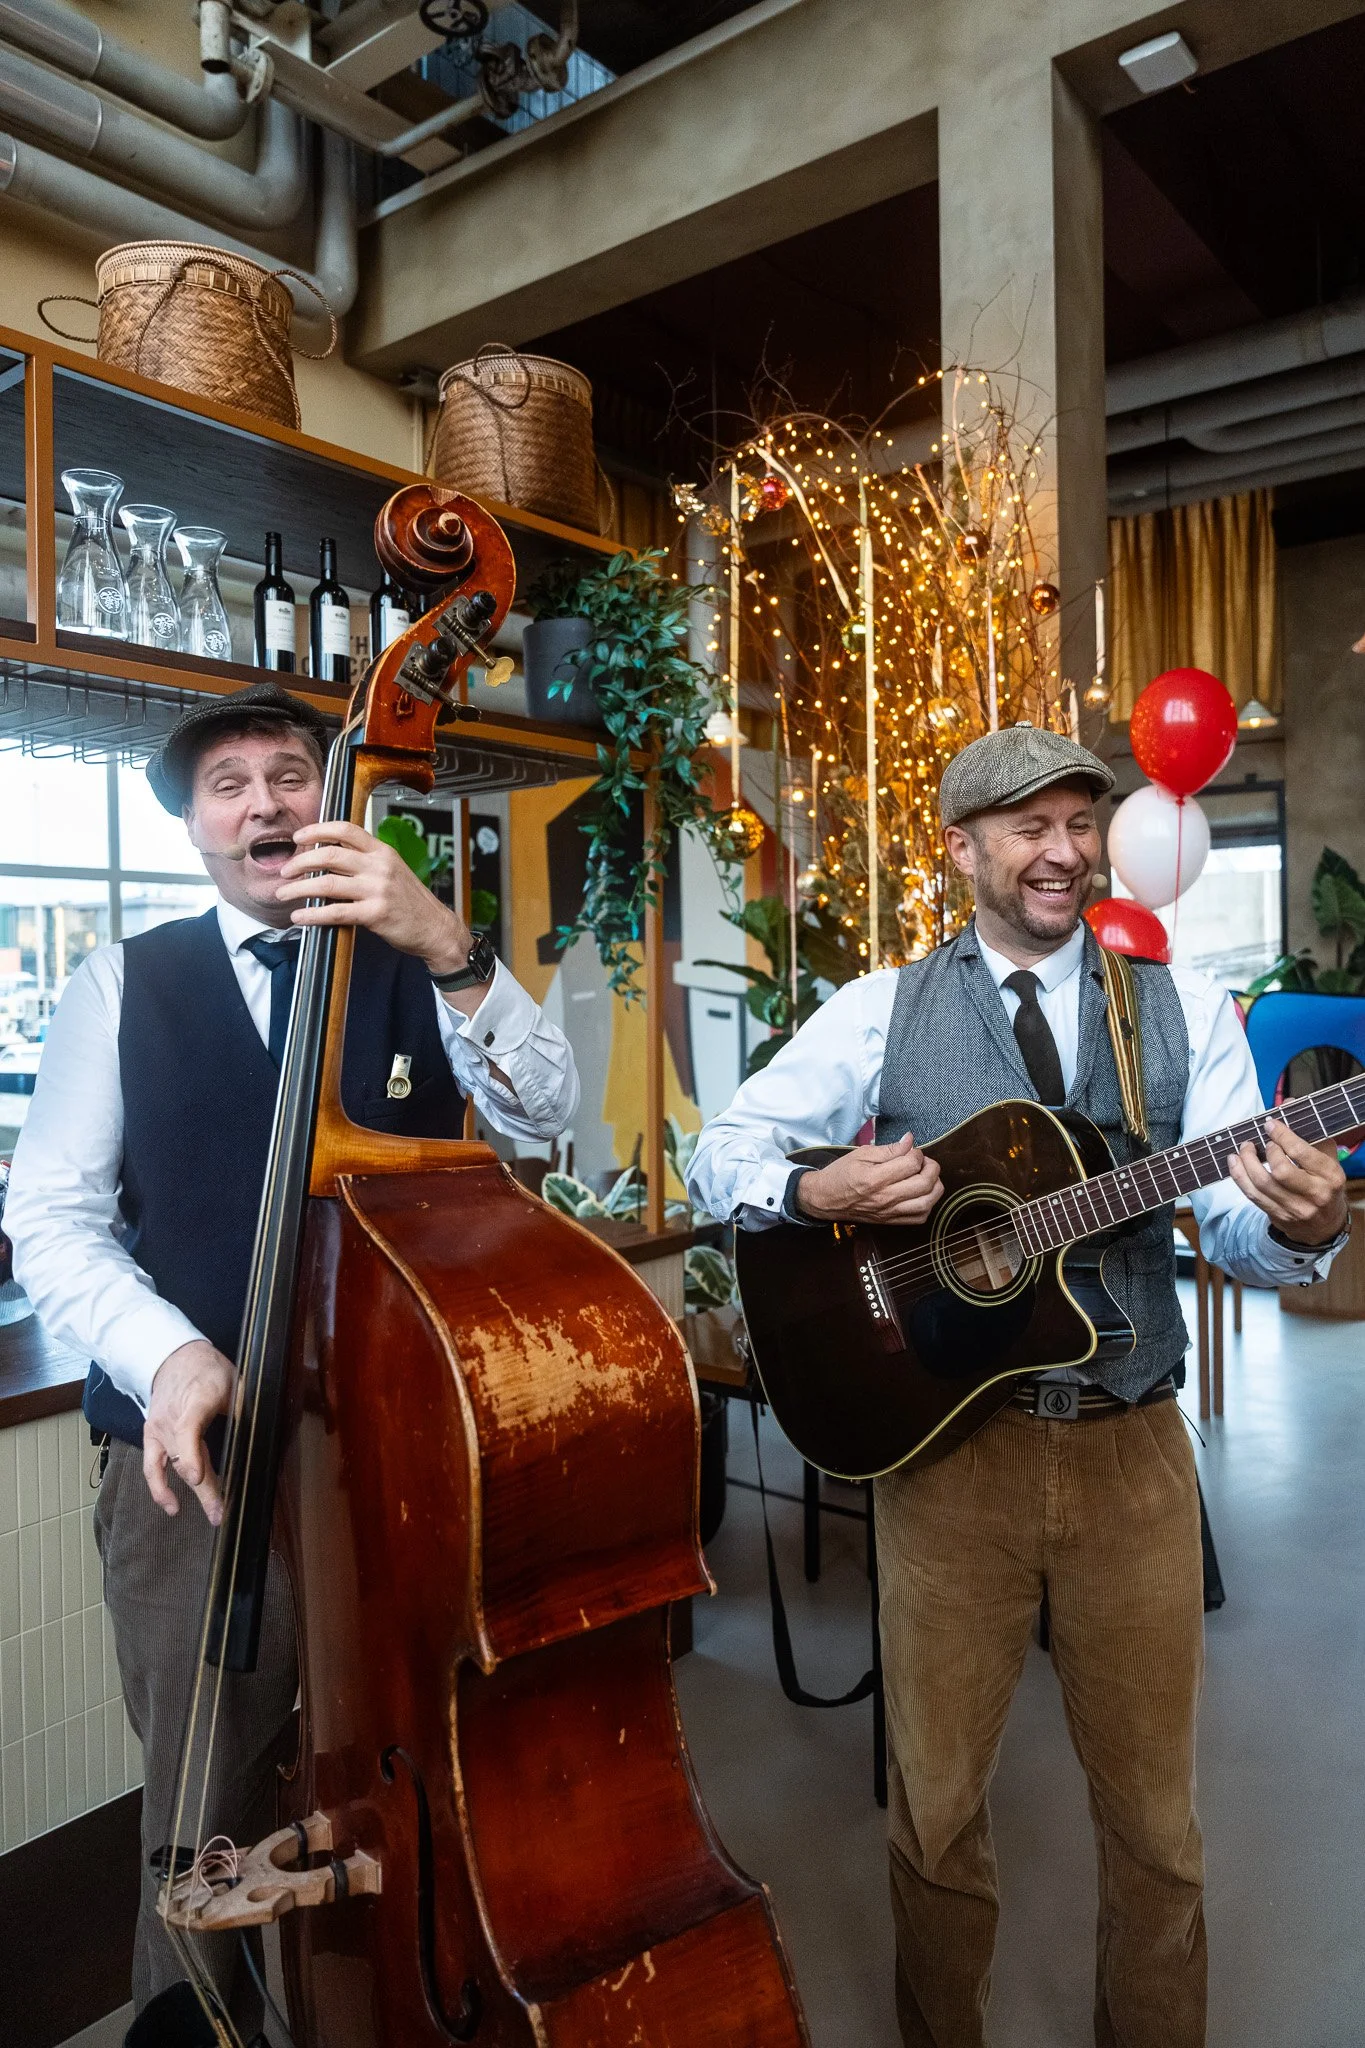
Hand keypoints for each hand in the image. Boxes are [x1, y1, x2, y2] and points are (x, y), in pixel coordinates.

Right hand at [143, 1340, 235, 1523]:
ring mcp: (158, 1429)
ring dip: (189, 1493)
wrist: (174, 1357)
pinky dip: (159, 1488)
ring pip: (171, 1466)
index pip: (188, 1431)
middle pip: (184, 1457)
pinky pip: (150, 1467)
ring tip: (212, 1513)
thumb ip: (244, 1409)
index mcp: (194, 1402)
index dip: (191, 1456)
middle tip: (221, 1513)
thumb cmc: (208, 1370)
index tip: (197, 1477)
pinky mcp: (151, 1436)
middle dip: (205, 1488)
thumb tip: (261, 1434)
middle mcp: (171, 1419)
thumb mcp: (234, 1382)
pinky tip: (172, 1507)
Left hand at [277, 821, 474, 978]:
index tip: (298, 838)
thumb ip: (365, 860)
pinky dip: (312, 915)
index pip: (345, 829)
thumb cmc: (410, 901)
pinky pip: (335, 912)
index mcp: (382, 851)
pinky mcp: (375, 915)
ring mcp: (377, 890)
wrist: (434, 928)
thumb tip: (327, 857)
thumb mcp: (392, 870)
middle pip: (330, 855)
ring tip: (283, 894)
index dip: (316, 830)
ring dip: (299, 888)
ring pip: (327, 884)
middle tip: (285, 871)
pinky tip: (299, 917)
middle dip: (300, 862)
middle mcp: (379, 867)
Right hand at [796, 1134, 942, 1225]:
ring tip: (926, 1176)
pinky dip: (928, 1204)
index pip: (911, 1164)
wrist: (825, 1199)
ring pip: (927, 1203)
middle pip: (925, 1184)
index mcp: (875, 1178)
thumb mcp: (861, 1154)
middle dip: (931, 1167)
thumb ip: (889, 1149)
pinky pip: (919, 1217)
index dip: (917, 1152)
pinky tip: (922, 1193)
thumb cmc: (841, 1174)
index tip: (911, 1150)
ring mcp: (889, 1212)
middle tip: (923, 1161)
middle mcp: (885, 1198)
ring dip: (935, 1187)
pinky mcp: (891, 1221)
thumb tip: (910, 1141)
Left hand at [1227, 1114, 1349, 1245]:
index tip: (1269, 1124)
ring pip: (1263, 1185)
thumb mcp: (1326, 1156)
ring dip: (1246, 1163)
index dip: (1282, 1136)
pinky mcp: (1279, 1216)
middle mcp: (1315, 1194)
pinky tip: (1235, 1163)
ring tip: (1243, 1149)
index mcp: (1330, 1175)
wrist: (1326, 1224)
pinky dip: (1239, 1177)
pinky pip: (1253, 1196)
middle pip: (1281, 1171)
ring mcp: (1296, 1208)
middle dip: (1266, 1152)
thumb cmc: (1324, 1182)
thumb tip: (1287, 1102)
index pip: (1302, 1153)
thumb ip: (1309, 1131)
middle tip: (1260, 1141)